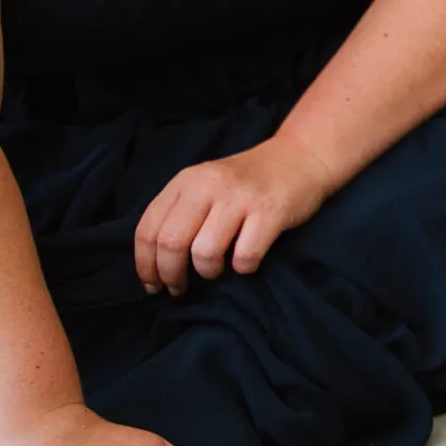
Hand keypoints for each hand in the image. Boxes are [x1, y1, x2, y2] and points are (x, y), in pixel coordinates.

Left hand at [135, 133, 333, 294]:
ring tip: (215, 270)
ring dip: (208, 272)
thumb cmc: (247, 181)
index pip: (148, 229)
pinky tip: (246, 261)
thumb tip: (155, 263)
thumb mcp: (206, 184)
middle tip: (179, 288)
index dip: (145, 264)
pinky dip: (242, 268)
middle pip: (172, 243)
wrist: (300, 157)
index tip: (152, 284)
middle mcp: (209, 185)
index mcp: (187, 180)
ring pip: (205, 253)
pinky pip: (245, 257)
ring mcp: (241, 197)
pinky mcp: (271, 211)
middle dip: (171, 275)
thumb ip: (180, 211)